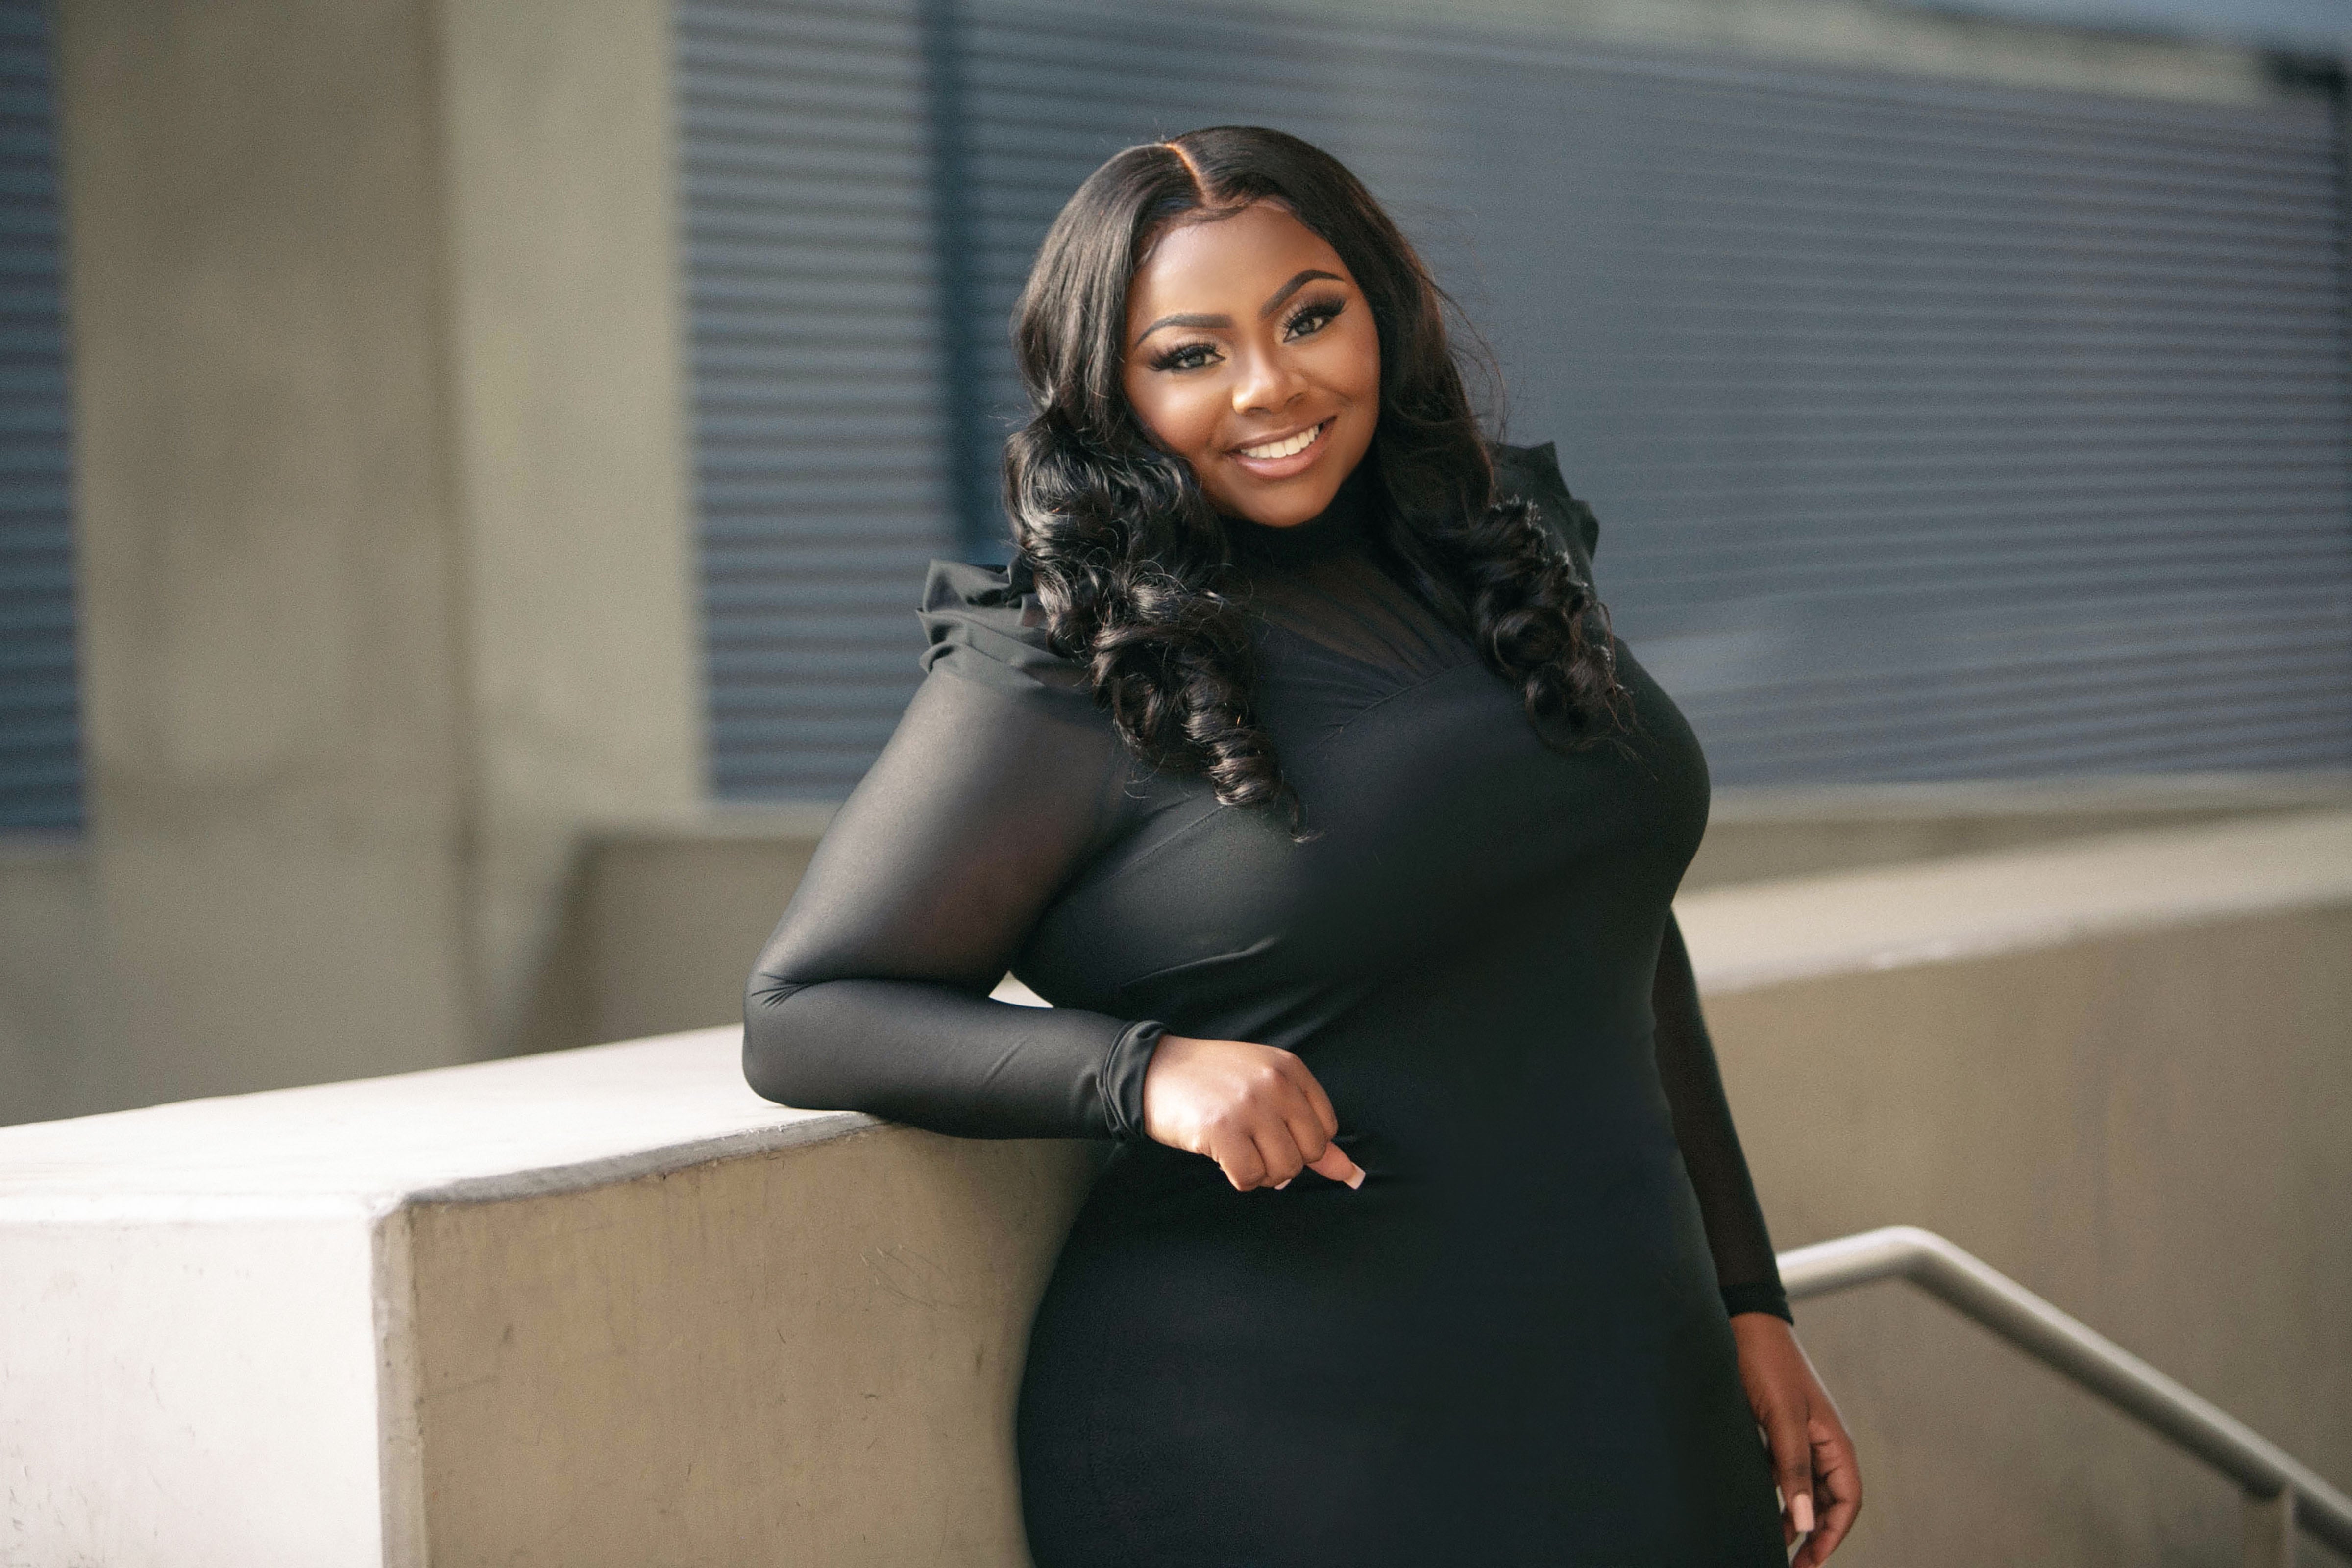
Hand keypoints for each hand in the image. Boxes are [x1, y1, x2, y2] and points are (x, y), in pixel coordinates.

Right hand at [1141, 1034, 1365, 1191]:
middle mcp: (1275, 1083)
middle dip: (1283, 1161)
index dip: (1300, 1142)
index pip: (1327, 1128)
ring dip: (1260, 1172)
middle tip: (1252, 1145)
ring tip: (1236, 1149)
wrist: (1153, 1071)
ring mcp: (1249, 1106)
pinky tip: (1222, 1157)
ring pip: (1283, 1170)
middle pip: (1308, 1153)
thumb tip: (1350, 1173)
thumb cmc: (1212, 1083)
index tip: (1271, 1132)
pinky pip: (1250, 1178)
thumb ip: (1310, 1129)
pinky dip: (1238, 1178)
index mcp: (1290, 1068)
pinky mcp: (1222, 1129)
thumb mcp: (1265, 1091)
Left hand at [1731, 1312, 1860, 1564]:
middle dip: (1815, 1533)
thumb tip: (1806, 1521)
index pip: (1847, 1500)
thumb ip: (1793, 1469)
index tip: (1811, 1561)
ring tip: (1772, 1544)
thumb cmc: (1766, 1364)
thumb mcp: (1781, 1419)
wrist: (1742, 1322)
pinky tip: (1758, 1509)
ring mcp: (1799, 1436)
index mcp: (1835, 1441)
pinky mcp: (1775, 1430)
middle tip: (1793, 1564)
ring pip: (1805, 1488)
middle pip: (1829, 1500)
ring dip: (1794, 1517)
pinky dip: (1776, 1495)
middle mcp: (1822, 1442)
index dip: (1833, 1534)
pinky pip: (1783, 1472)